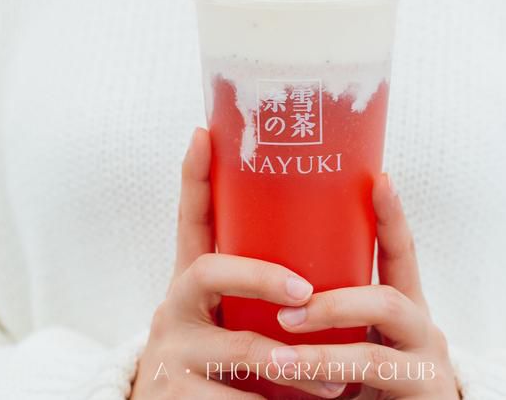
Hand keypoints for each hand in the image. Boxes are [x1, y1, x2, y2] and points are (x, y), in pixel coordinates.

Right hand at [131, 128, 350, 398]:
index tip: (204, 132)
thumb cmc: (222, 367)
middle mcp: (173, 310)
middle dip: (260, 274)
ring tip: (336, 382)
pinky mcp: (174, 396)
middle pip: (208, 271)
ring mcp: (170, 353)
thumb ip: (256, 297)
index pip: (189, 223)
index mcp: (191, 287)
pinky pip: (235, 398)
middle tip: (305, 289)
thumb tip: (326, 264)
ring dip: (295, 364)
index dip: (194, 178)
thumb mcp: (231, 324)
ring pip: (239, 347)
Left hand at [271, 174, 460, 398]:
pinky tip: (290, 376)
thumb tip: (266, 283)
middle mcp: (420, 330)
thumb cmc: (365, 389)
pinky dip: (327, 375)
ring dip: (323, 347)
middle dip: (334, 302)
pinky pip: (373, 375)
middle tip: (287, 310)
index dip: (391, 218)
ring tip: (276, 357)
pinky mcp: (423, 394)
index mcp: (401, 310)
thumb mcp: (349, 345)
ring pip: (379, 345)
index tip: (379, 180)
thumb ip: (327, 317)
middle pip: (388, 297)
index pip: (399, 255)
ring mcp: (425, 364)